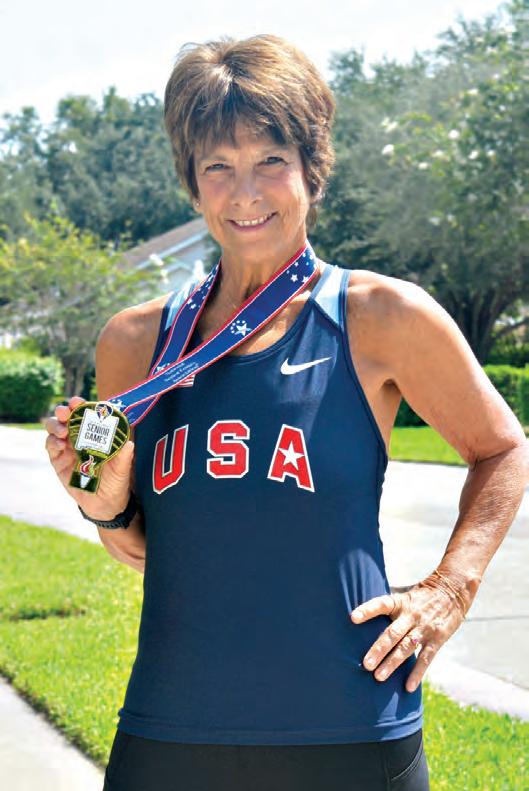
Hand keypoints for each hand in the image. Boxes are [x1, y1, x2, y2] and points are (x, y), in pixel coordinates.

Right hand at [44, 395, 134, 519]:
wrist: (104, 504)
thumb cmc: (116, 481)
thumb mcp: (122, 469)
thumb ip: (124, 456)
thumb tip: (130, 443)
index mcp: (96, 433)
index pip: (87, 413)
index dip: (82, 405)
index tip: (79, 402)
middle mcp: (80, 437)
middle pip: (67, 417)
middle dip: (64, 410)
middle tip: (66, 412)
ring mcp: (68, 448)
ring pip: (55, 428)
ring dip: (55, 425)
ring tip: (62, 431)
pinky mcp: (58, 461)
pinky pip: (51, 447)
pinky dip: (52, 442)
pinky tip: (59, 445)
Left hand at [350, 574, 468, 692]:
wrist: (453, 591)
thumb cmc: (421, 596)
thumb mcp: (404, 594)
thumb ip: (387, 606)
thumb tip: (360, 613)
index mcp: (400, 603)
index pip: (381, 604)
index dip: (367, 610)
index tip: (353, 618)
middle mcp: (411, 615)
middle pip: (392, 633)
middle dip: (379, 650)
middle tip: (366, 664)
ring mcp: (424, 628)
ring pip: (406, 648)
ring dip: (392, 663)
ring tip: (379, 677)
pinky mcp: (437, 639)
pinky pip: (426, 658)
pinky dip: (417, 673)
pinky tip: (408, 687)